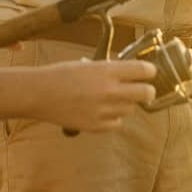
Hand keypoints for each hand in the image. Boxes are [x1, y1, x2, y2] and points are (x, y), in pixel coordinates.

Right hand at [31, 59, 157, 132]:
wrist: (40, 94)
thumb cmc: (61, 75)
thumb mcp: (88, 64)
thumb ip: (109, 70)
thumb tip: (129, 73)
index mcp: (106, 71)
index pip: (142, 71)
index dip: (150, 71)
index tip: (151, 73)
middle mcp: (109, 91)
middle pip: (146, 93)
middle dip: (148, 91)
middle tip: (145, 90)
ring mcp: (103, 111)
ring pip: (130, 109)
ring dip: (126, 104)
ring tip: (112, 99)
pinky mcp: (96, 126)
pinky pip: (117, 123)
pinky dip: (113, 118)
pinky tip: (102, 111)